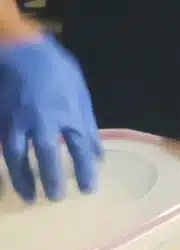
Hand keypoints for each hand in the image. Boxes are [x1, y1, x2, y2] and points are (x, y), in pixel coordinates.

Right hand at [0, 32, 99, 201]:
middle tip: (55, 198)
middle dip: (51, 178)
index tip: (89, 190)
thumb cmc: (56, 70)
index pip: (80, 146)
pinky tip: (6, 176)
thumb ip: (88, 124)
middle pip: (46, 154)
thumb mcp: (80, 92)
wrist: (21, 51)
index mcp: (67, 110)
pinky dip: (4, 161)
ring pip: (16, 155)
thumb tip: (99, 153)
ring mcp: (16, 120)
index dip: (85, 169)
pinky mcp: (0, 120)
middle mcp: (42, 119)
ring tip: (27, 197)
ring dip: (22, 178)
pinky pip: (1, 145)